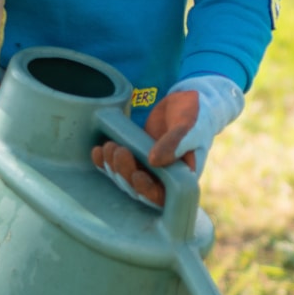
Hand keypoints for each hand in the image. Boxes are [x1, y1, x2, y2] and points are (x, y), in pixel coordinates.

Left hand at [92, 91, 198, 207]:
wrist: (188, 98)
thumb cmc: (196, 114)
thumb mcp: (190, 126)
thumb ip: (175, 142)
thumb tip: (155, 162)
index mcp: (182, 176)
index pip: (162, 196)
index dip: (147, 191)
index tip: (136, 174)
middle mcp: (164, 176)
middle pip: (138, 188)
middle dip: (124, 173)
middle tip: (118, 151)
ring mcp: (148, 167)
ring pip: (125, 178)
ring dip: (113, 166)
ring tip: (109, 146)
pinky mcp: (136, 155)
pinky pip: (117, 164)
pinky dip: (104, 161)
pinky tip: (97, 151)